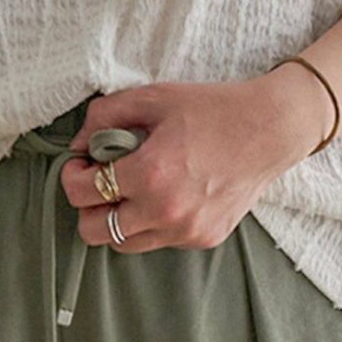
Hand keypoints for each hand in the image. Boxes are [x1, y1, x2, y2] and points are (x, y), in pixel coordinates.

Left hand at [60, 75, 328, 252]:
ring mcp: (186, 230)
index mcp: (149, 174)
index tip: (80, 164)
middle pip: (94, 231)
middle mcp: (165, 211)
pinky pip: (158, 241)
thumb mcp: (152, 97)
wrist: (270, 129)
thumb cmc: (211, 108)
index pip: (82, 193)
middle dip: (86, 207)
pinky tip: (164, 194)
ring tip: (129, 190)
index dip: (71, 176)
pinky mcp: (204, 238)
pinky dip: (150, 223)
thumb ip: (104, 116)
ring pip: (123, 244)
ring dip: (116, 219)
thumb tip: (79, 143)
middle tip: (98, 182)